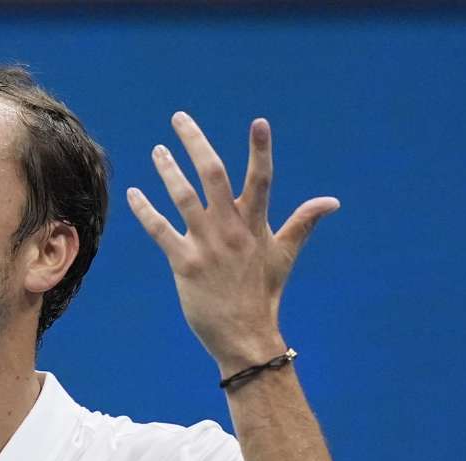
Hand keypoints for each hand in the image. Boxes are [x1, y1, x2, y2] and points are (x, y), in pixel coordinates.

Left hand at [126, 112, 338, 376]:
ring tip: (158, 149)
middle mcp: (231, 230)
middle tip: (179, 118)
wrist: (245, 336)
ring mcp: (207, 246)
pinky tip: (134, 193)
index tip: (259, 122)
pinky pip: (160, 231)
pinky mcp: (185, 264)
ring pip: (184, 197)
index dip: (261, 150)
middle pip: (214, 176)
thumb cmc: (264, 294)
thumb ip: (303, 223)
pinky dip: (146, 211)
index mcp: (255, 225)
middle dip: (196, 144)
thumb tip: (332, 201)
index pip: (261, 179)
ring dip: (168, 170)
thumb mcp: (285, 255)